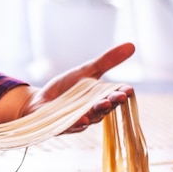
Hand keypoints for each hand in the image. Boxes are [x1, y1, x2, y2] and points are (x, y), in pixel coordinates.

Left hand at [0, 43, 134, 132]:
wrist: (41, 100)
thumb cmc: (66, 88)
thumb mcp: (86, 71)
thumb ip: (107, 61)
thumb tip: (132, 45)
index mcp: (101, 99)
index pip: (115, 96)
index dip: (122, 93)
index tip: (128, 89)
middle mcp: (93, 112)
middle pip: (105, 108)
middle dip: (112, 102)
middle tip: (120, 96)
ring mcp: (79, 121)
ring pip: (91, 118)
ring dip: (97, 111)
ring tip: (103, 103)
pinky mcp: (63, 126)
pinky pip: (72, 126)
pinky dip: (77, 123)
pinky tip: (82, 119)